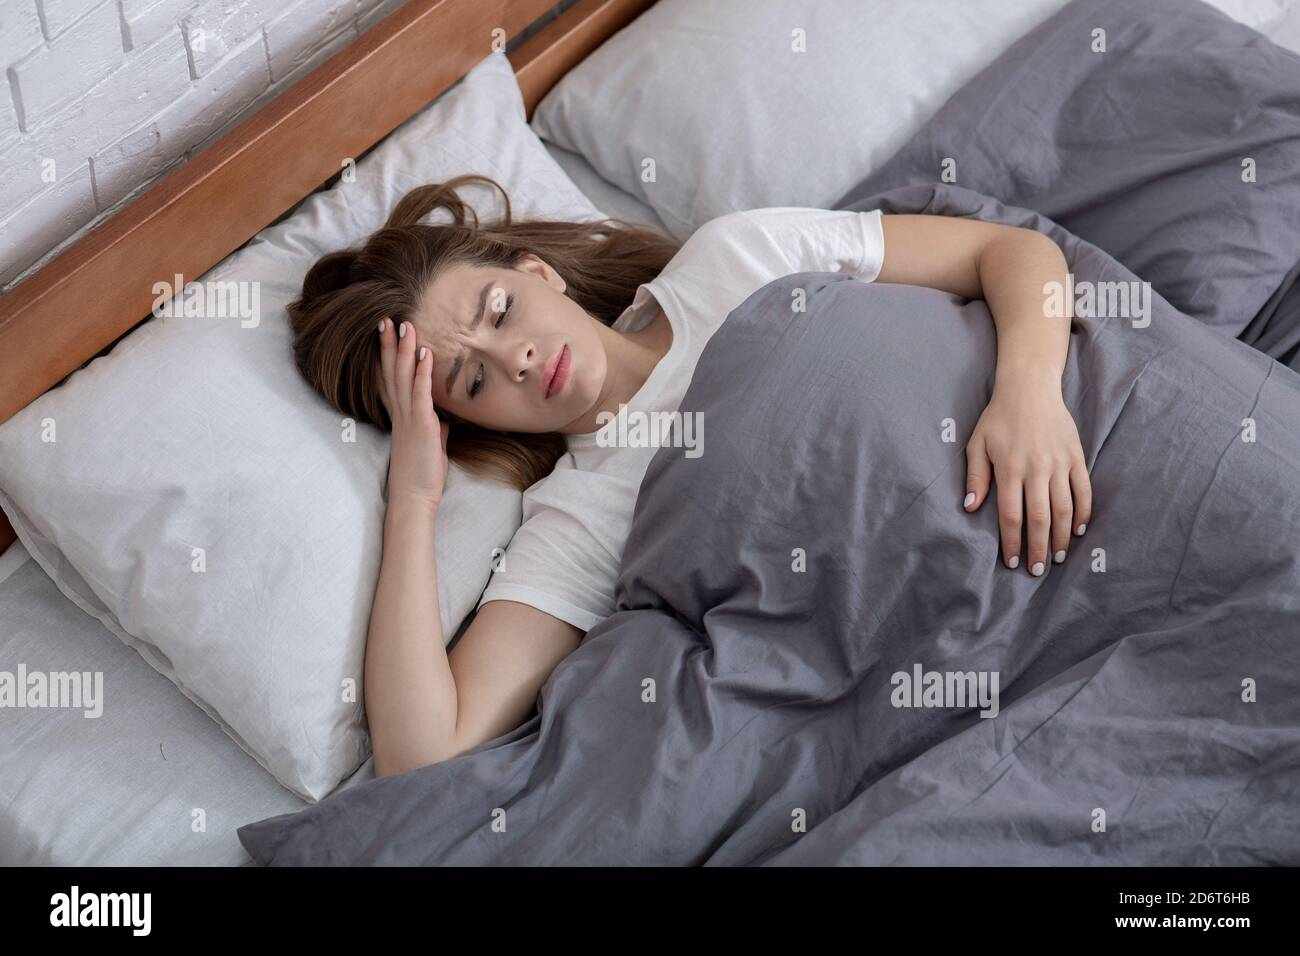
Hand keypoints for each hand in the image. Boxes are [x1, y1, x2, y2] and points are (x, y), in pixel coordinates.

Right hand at [376, 317, 450, 511]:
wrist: (414, 499)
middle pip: (392, 372)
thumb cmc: (422, 475)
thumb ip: (435, 429)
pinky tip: (425, 353)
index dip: (389, 356)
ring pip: (404, 377)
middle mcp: (400, 413)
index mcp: (401, 417)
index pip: (392, 380)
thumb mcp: (431, 447)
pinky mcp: (421, 425)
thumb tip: (444, 420)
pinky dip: (423, 372)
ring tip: (406, 325)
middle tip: (388, 319)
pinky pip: (421, 393)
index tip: (387, 334)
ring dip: (406, 350)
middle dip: (391, 344)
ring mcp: (409, 418)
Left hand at [963, 380, 1091, 575]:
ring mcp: (1059, 463)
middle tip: (1036, 571)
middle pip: (1039, 518)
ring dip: (1061, 537)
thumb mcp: (977, 444)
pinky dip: (1082, 513)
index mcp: (1010, 468)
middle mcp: (1036, 468)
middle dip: (1037, 548)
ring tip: (1056, 557)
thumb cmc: (998, 418)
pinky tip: (1077, 530)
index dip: (1012, 542)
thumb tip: (969, 507)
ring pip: (1064, 509)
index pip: (1011, 515)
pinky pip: (1083, 491)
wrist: (1030, 388)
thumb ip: (976, 477)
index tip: (1012, 562)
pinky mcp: (1076, 456)